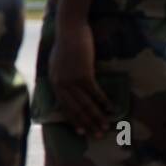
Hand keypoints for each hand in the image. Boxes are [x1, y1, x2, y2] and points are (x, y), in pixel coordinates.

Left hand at [48, 18, 109, 137]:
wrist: (69, 30)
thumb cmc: (64, 45)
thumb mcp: (56, 63)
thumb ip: (60, 77)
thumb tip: (66, 89)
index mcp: (53, 82)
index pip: (64, 106)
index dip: (73, 120)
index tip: (81, 131)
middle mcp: (60, 84)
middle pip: (75, 109)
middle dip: (87, 123)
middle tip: (97, 135)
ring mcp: (71, 80)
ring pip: (86, 104)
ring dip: (97, 116)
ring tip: (106, 126)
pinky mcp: (84, 74)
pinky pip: (95, 93)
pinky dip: (104, 102)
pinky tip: (111, 109)